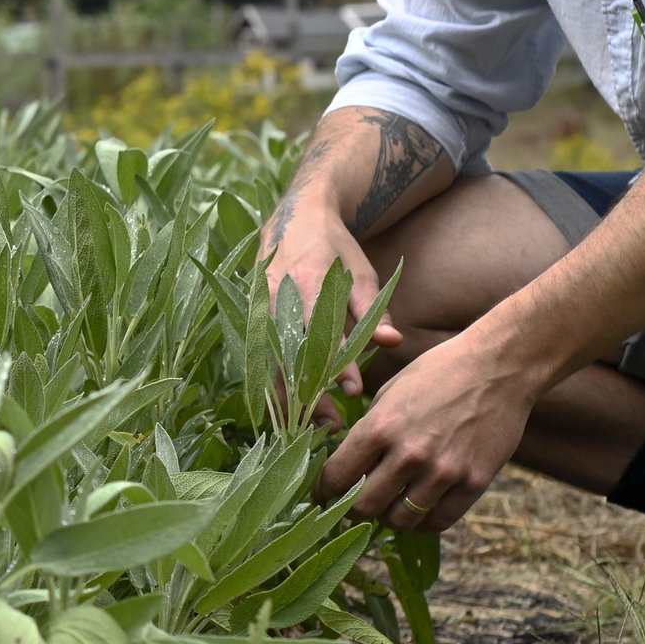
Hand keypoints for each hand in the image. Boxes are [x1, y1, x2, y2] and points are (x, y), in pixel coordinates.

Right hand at [260, 200, 399, 420]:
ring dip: (289, 395)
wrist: (295, 219)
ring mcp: (259, 306)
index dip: (334, 364)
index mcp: (306, 283)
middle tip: (331, 424)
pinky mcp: (252, 314)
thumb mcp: (360, 273)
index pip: (319, 333)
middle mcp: (277, 297)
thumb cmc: (334, 249)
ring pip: (270, 361)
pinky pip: (262, 355)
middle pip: (288, 355)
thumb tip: (392, 343)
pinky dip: (276, 382)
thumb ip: (373, 310)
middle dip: (307, 393)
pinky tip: (293, 405)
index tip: (352, 391)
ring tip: (313, 423)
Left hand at [316, 327, 533, 534]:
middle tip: (354, 506)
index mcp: (380, 426)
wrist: (498, 367)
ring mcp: (444, 471)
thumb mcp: (390, 393)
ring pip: (402, 519)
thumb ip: (370, 430)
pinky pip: (440, 521)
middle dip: (353, 509)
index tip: (321, 495)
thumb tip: (350, 464)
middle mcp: (409, 453)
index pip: (338, 475)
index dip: (323, 490)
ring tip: (389, 507)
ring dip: (390, 517)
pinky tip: (420, 510)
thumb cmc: (438, 373)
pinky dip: (424, 522)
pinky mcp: (474, 482)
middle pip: (366, 506)